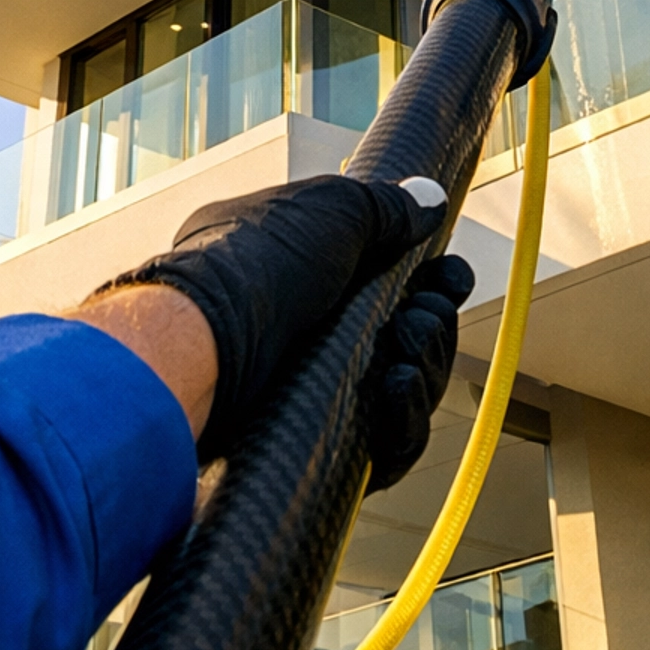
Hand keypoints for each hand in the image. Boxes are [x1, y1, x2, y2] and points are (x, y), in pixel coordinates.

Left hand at [91, 176, 473, 474]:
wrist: (203, 347)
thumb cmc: (257, 267)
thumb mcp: (332, 209)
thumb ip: (388, 207)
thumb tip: (429, 201)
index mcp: (306, 272)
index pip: (385, 283)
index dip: (427, 282)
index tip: (446, 277)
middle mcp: (308, 330)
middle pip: (406, 340)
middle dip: (430, 328)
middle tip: (420, 317)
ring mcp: (310, 391)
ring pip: (403, 394)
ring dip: (422, 370)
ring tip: (403, 352)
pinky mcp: (315, 448)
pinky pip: (384, 448)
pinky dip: (402, 422)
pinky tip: (394, 390)